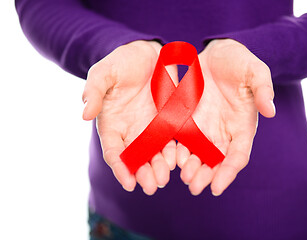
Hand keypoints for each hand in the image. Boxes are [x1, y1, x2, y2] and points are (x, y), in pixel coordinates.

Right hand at [82, 40, 177, 194]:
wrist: (149, 53)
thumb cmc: (122, 62)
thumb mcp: (104, 72)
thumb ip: (94, 90)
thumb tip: (84, 114)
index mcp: (113, 125)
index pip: (115, 153)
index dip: (121, 169)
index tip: (129, 184)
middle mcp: (132, 131)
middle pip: (137, 159)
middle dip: (144, 174)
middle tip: (153, 186)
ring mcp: (153, 128)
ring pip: (156, 154)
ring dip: (160, 168)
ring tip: (166, 178)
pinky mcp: (171, 122)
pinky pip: (174, 141)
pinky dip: (176, 152)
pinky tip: (180, 160)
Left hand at [176, 39, 275, 195]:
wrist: (216, 53)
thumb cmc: (239, 62)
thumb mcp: (255, 70)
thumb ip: (263, 89)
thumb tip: (270, 111)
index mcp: (242, 126)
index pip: (237, 155)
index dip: (228, 172)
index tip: (218, 186)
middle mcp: (222, 132)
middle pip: (215, 161)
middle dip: (206, 175)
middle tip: (194, 187)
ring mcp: (203, 128)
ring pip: (197, 155)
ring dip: (190, 168)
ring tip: (182, 177)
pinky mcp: (186, 120)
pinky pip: (180, 140)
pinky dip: (176, 152)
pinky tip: (169, 158)